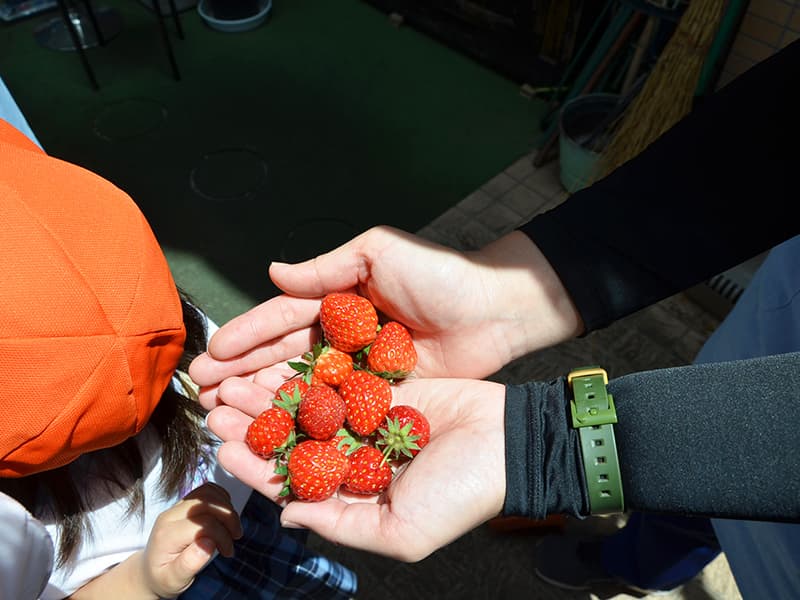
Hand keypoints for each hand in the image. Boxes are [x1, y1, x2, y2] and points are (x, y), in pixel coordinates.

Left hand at [139, 482, 241, 597]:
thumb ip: (189, 563)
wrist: (150, 571)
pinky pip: (205, 490)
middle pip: (206, 502)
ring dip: (226, 506)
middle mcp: (170, 516)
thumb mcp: (173, 580)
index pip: (203, 524)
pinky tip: (224, 517)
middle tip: (236, 535)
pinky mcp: (184, 504)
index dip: (222, 535)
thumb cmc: (163, 577)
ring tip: (232, 526)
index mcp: (167, 535)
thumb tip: (208, 543)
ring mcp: (176, 507)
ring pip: (207, 492)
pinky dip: (221, 499)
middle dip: (228, 517)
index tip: (228, 551)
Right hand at [190, 226, 579, 408]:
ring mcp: (359, 369)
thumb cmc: (440, 273)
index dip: (246, 335)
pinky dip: (305, 420)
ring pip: (301, 386)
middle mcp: (342, 335)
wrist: (495, 310)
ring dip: (262, 399)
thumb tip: (271, 272)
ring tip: (224, 414)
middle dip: (241, 372)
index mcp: (338, 298)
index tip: (212, 353)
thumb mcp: (379, 253)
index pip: (282, 318)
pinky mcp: (380, 396)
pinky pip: (335, 409)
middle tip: (203, 392)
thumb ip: (327, 268)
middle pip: (282, 356)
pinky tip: (275, 432)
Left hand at [205, 375, 506, 561]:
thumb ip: (341, 524)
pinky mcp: (383, 389)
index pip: (292, 482)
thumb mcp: (400, 532)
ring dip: (271, 397)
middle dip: (252, 426)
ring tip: (235, 384)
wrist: (507, 444)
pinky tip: (278, 363)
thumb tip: (287, 517)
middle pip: (292, 441)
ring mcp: (368, 420)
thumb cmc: (459, 495)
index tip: (221, 449)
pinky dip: (307, 373)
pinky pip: (337, 380)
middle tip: (216, 408)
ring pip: (307, 408)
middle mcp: (355, 456)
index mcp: (354, 493)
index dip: (254, 467)